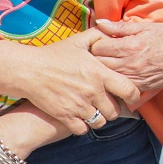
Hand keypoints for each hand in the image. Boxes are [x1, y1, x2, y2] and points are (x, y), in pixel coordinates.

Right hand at [17, 30, 140, 133]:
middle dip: (114, 109)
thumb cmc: (54, 54)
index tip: (131, 96)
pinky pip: (83, 130)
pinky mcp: (65, 116)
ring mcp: (79, 106)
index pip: (129, 90)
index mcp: (100, 74)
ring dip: (100, 118)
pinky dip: (84, 126)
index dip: (134, 96)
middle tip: (109, 104)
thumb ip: (99, 36)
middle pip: (115, 111)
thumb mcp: (78, 41)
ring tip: (95, 111)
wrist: (28, 70)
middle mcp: (92, 92)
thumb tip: (113, 34)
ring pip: (101, 122)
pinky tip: (81, 118)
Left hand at [90, 20, 162, 91]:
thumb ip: (119, 27)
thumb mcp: (144, 27)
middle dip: (96, 58)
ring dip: (105, 70)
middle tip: (102, 53)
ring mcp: (134, 77)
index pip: (97, 48)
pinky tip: (120, 74)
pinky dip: (116, 81)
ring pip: (107, 77)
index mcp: (128, 46)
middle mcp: (129, 64)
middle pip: (98, 64)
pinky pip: (120, 87)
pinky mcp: (140, 87)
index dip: (96, 43)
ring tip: (110, 63)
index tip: (101, 41)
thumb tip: (99, 22)